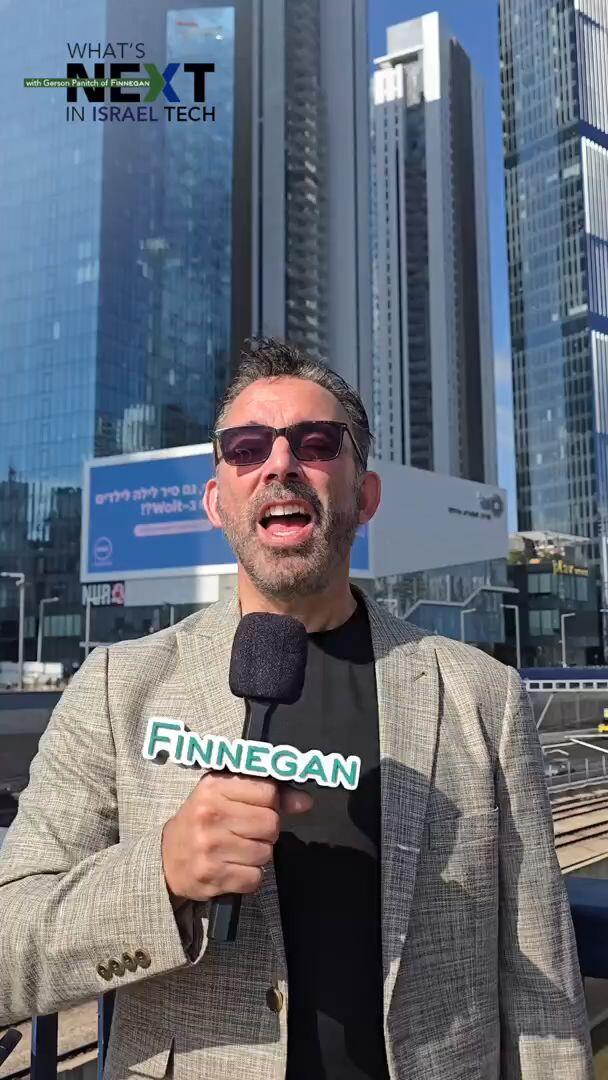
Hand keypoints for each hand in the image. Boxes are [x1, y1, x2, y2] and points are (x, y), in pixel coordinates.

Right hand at [161, 773, 311, 903]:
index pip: (268, 792)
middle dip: (266, 831)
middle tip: (247, 832)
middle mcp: (210, 815)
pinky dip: (250, 876)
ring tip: (237, 849)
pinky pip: (255, 878)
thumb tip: (305, 802)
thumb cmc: (202, 822)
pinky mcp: (212, 877)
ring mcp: (210, 847)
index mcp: (214, 788)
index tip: (261, 808)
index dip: (272, 803)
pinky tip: (233, 867)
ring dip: (258, 854)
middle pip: (271, 823)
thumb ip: (266, 794)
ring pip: (266, 852)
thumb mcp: (226, 796)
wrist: (165, 859)